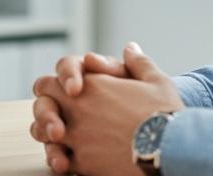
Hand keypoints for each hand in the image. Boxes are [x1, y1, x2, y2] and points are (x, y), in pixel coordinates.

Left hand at [31, 43, 183, 174]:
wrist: (170, 148)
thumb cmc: (164, 113)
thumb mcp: (156, 81)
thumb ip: (138, 63)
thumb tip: (130, 48)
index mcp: (91, 86)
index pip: (49, 82)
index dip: (53, 88)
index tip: (65, 95)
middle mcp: (77, 110)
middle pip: (41, 106)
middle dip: (46, 111)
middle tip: (58, 118)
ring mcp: (77, 138)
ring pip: (43, 136)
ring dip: (48, 136)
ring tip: (61, 139)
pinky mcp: (83, 164)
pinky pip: (60, 161)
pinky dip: (63, 160)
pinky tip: (72, 161)